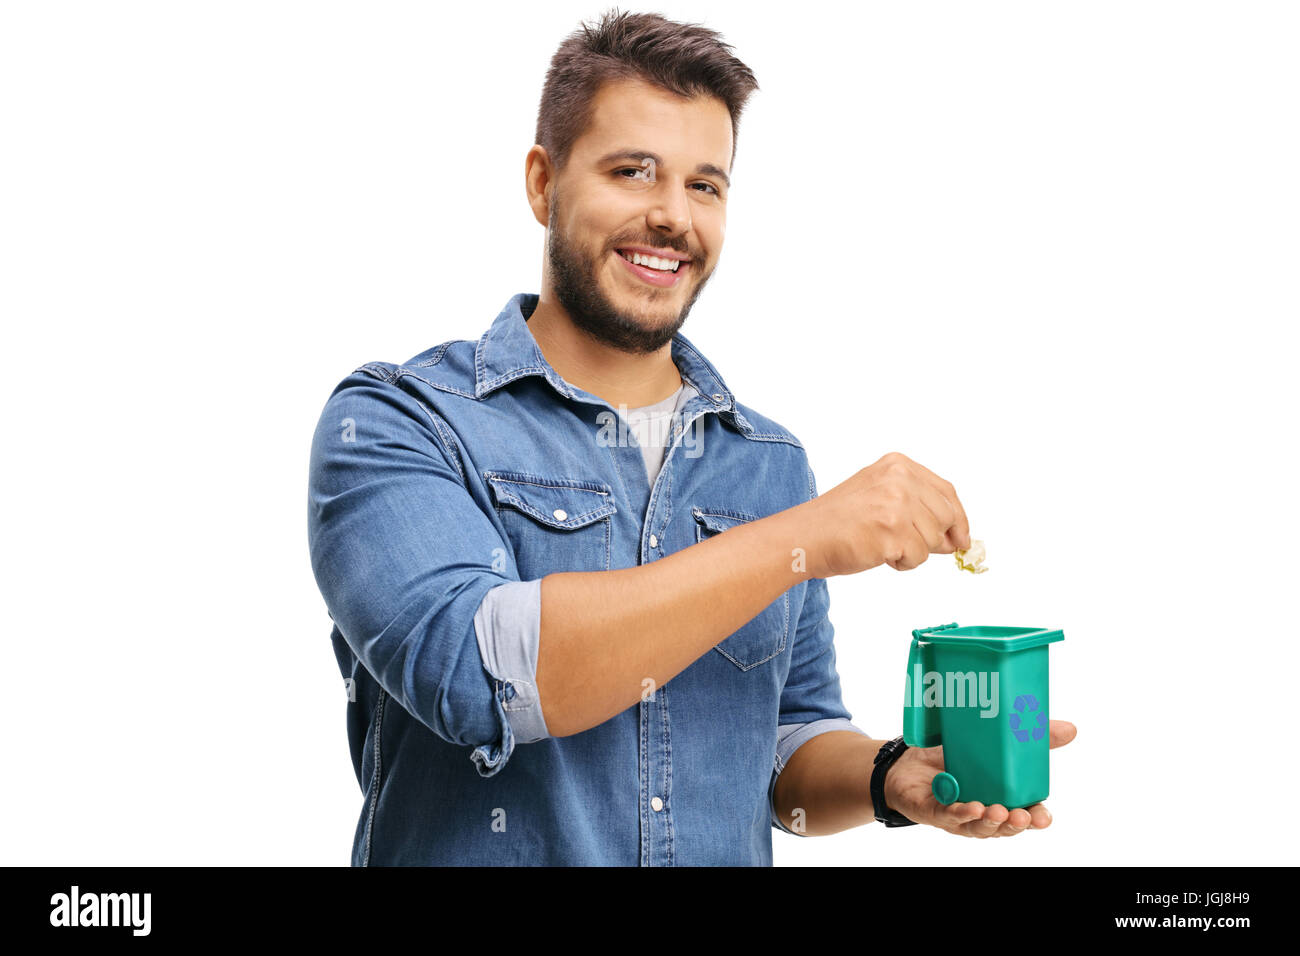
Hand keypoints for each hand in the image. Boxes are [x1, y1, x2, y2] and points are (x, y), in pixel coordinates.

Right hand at [811, 451, 969, 576]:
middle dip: (931, 538)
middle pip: (946, 517)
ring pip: (934, 540)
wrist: (805, 536)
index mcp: (898, 465)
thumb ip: (918, 507)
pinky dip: (902, 564)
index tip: (962, 538)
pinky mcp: (893, 532)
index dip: (959, 519)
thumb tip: (957, 539)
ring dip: (913, 552)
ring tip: (882, 545)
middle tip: (902, 544)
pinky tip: (878, 554)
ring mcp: (897, 504)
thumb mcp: (879, 496)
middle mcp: (900, 479)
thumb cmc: (838, 521)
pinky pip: (918, 558)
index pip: (946, 492)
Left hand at [883, 720, 1077, 836]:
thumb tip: (1071, 729)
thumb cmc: (953, 758)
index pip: (1025, 815)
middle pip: (1004, 826)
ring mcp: (958, 816)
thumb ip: (1029, 738)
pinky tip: (971, 808)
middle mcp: (982, 813)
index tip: (1044, 817)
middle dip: (1015, 824)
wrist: (906, 761)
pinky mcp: (934, 811)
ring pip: (978, 826)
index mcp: (1000, 799)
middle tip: (1023, 815)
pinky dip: (960, 813)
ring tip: (998, 811)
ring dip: (990, 822)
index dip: (1036, 819)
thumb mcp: (991, 745)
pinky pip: (948, 816)